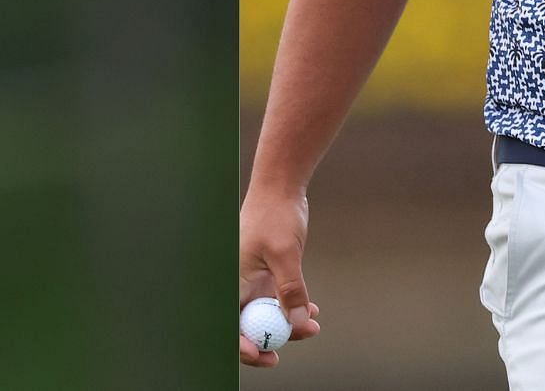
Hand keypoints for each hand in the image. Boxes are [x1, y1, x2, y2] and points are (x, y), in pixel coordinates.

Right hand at [238, 187, 321, 367]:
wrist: (280, 188)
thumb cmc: (274, 215)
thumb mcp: (284, 253)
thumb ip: (290, 289)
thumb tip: (297, 321)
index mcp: (233, 281)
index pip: (231, 324)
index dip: (244, 345)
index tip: (266, 356)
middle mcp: (241, 283)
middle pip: (250, 323)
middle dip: (271, 338)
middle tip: (294, 343)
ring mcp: (255, 279)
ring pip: (268, 314)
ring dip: (288, 323)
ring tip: (313, 323)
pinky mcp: (269, 274)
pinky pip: (279, 300)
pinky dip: (294, 308)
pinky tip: (312, 310)